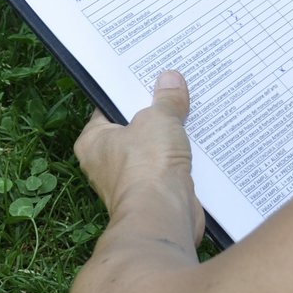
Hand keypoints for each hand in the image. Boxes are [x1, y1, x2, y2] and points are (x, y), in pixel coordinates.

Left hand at [73, 71, 204, 247]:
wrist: (163, 214)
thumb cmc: (146, 167)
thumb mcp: (158, 118)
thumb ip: (165, 99)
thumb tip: (170, 80)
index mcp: (93, 141)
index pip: (109, 107)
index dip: (130, 91)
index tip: (148, 78)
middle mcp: (107, 163)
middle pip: (134, 128)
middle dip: (155, 113)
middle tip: (174, 91)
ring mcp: (131, 180)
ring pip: (154, 149)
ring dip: (171, 137)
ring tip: (190, 112)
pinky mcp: (154, 194)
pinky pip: (168, 168)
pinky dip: (181, 158)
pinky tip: (199, 142)